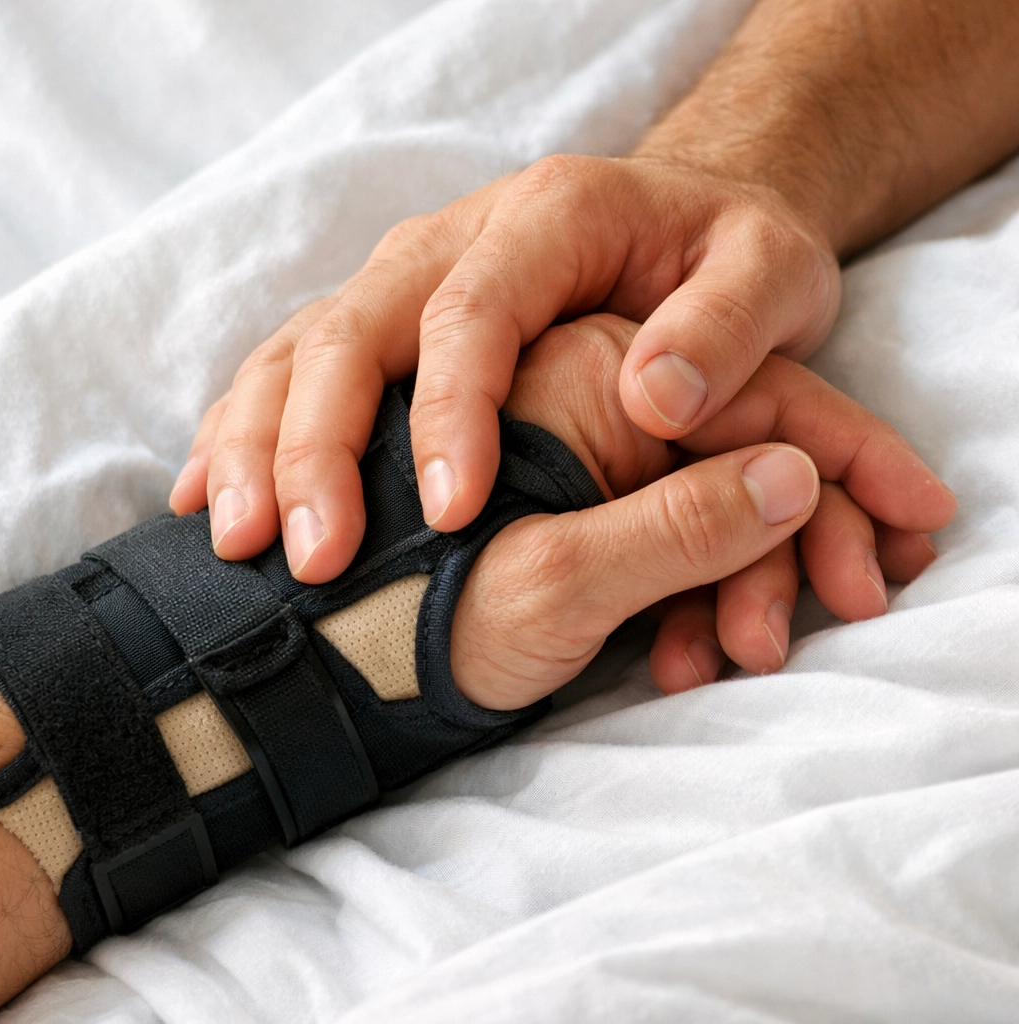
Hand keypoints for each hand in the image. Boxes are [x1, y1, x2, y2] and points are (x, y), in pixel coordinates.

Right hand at [172, 0, 1018, 588]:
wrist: (693, 219)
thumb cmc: (735, 263)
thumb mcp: (771, 279)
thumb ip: (725, 332)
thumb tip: (654, 399)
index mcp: (549, 219)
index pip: (474, 314)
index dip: (452, 412)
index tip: (451, 511)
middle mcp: (457, 242)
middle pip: (356, 330)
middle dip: (320, 445)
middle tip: (312, 556)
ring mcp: (407, 283)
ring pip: (300, 349)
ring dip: (258, 447)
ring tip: (235, 544)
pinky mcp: (383, 324)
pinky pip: (288, 369)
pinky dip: (245, 434)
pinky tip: (212, 502)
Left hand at [451, 314, 955, 708]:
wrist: (339, 676)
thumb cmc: (419, 622)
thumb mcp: (554, 580)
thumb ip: (675, 529)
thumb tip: (794, 481)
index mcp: (579, 375)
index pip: (751, 400)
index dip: (843, 460)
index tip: (915, 519)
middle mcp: (582, 393)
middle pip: (735, 450)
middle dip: (801, 532)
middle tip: (864, 597)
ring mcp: (576, 451)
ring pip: (699, 503)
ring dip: (744, 581)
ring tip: (749, 653)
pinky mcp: (568, 506)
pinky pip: (657, 539)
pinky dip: (691, 595)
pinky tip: (695, 648)